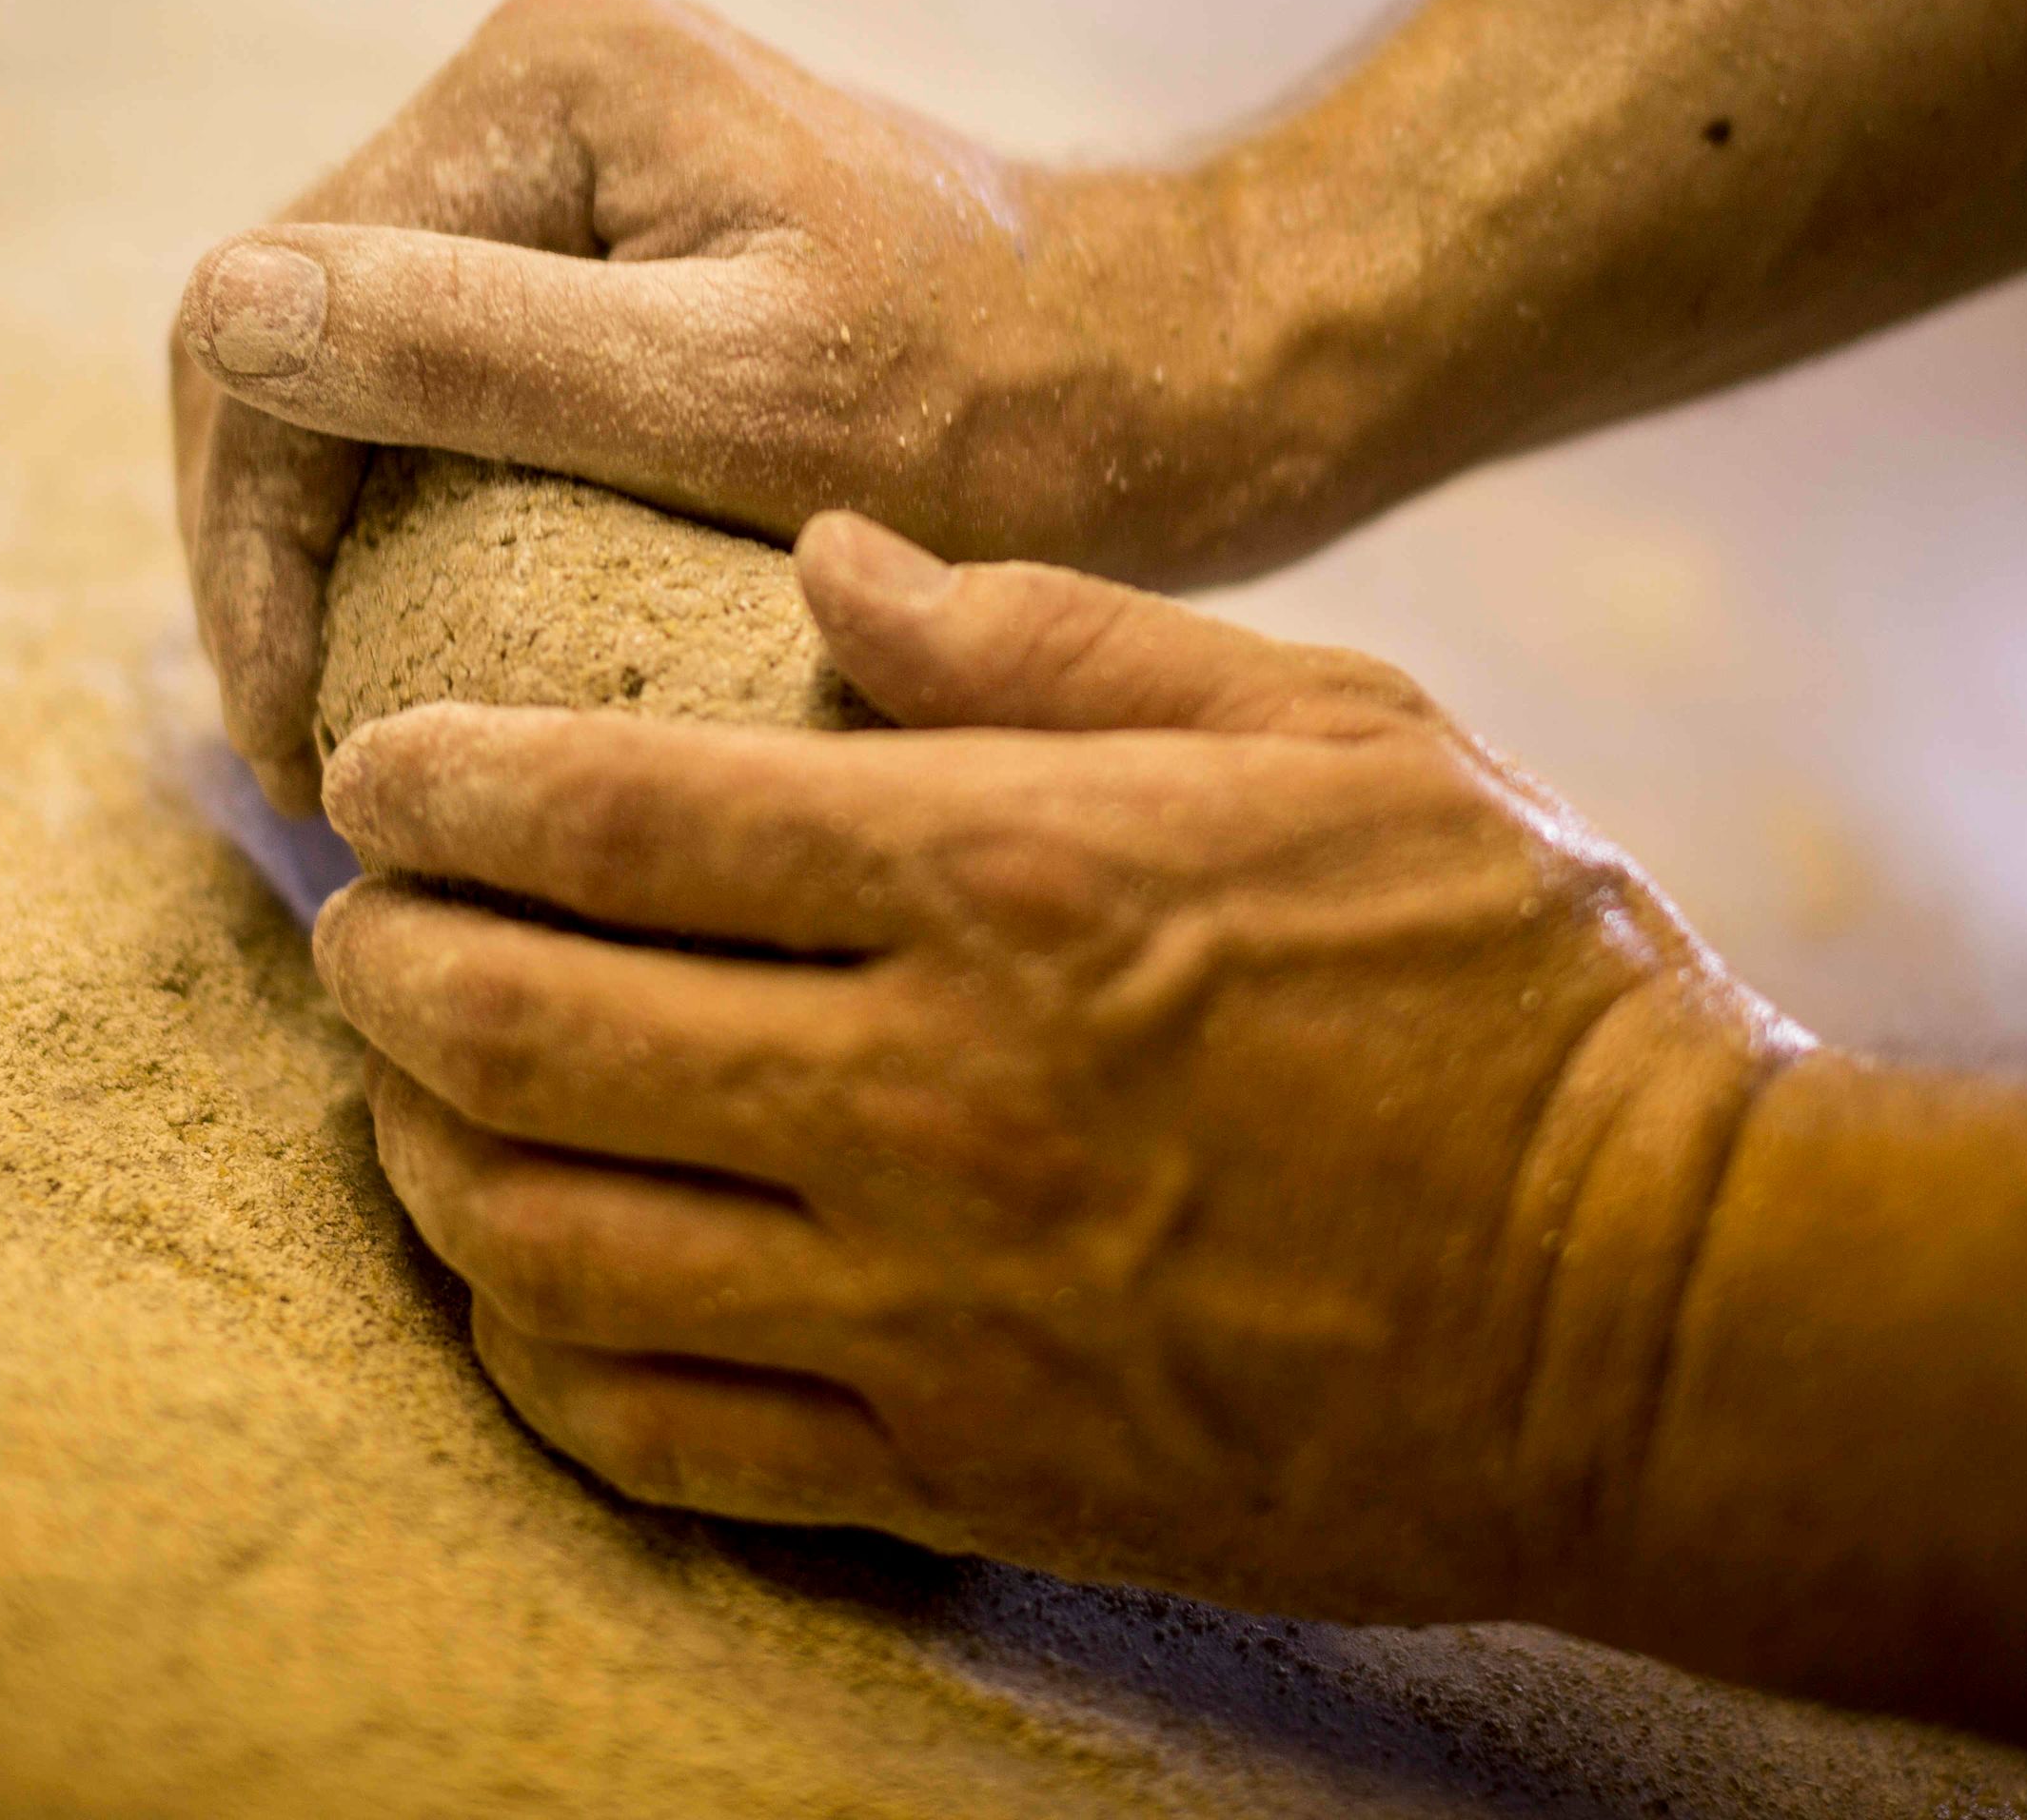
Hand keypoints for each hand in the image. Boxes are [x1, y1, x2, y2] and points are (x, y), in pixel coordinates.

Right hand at [169, 0, 1298, 812]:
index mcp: (544, 82)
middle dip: (270, 548)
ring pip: (354, 363)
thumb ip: (483, 353)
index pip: (274, 309)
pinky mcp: (617, 235)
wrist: (1184, 376)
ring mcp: (575, 154)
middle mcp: (536, 84)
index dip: (252, 538)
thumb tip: (228, 313)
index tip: (298, 736)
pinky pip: (446, 374)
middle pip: (293, 329)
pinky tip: (430, 638)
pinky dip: (411, 510)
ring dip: (325, 539)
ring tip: (353, 723)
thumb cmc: (1005, 410)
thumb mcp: (744, 403)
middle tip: (305, 757)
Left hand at [311, 513, 1807, 1622]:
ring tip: (410, 1092)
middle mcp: (924, 1095)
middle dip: (386, 960)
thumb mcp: (1332, 727)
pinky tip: (515, 1291)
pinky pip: (660, 1438)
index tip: (375, 766)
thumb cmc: (1512, 981)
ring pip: (547, 1245)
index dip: (443, 784)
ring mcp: (927, 1307)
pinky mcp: (962, 1469)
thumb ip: (1058, 636)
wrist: (1664, 1310)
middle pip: (522, 1029)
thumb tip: (828, 556)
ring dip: (424, 1157)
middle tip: (362, 916)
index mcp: (1007, 878)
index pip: (616, 817)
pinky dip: (537, 1360)